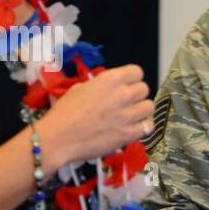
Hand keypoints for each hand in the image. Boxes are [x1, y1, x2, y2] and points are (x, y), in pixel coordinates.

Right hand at [39, 64, 153, 167]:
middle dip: (137, 95)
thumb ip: (100, 86)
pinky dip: (143, 127)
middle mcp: (122, 94)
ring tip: (132, 116)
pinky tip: (134, 128)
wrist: (59, 137)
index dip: (132, 79)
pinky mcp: (129, 133)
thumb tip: (108, 88)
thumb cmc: (64, 113)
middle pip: (144, 89)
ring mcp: (128, 115)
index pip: (136, 72)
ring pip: (150, 107)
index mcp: (110, 80)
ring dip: (142, 111)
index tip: (128, 84)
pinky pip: (148, 126)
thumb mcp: (79, 88)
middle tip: (128, 102)